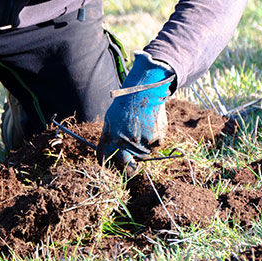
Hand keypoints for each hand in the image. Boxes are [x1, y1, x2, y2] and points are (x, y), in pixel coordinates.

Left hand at [98, 53, 173, 171]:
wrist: (143, 92)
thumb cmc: (125, 105)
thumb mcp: (110, 120)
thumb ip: (109, 138)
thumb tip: (109, 153)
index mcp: (110, 140)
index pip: (105, 160)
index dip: (108, 164)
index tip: (112, 164)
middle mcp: (125, 145)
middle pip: (127, 168)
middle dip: (129, 168)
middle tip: (131, 163)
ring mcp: (142, 144)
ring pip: (143, 156)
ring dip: (141, 149)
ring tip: (140, 131)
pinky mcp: (156, 140)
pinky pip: (155, 147)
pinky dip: (154, 140)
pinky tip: (150, 126)